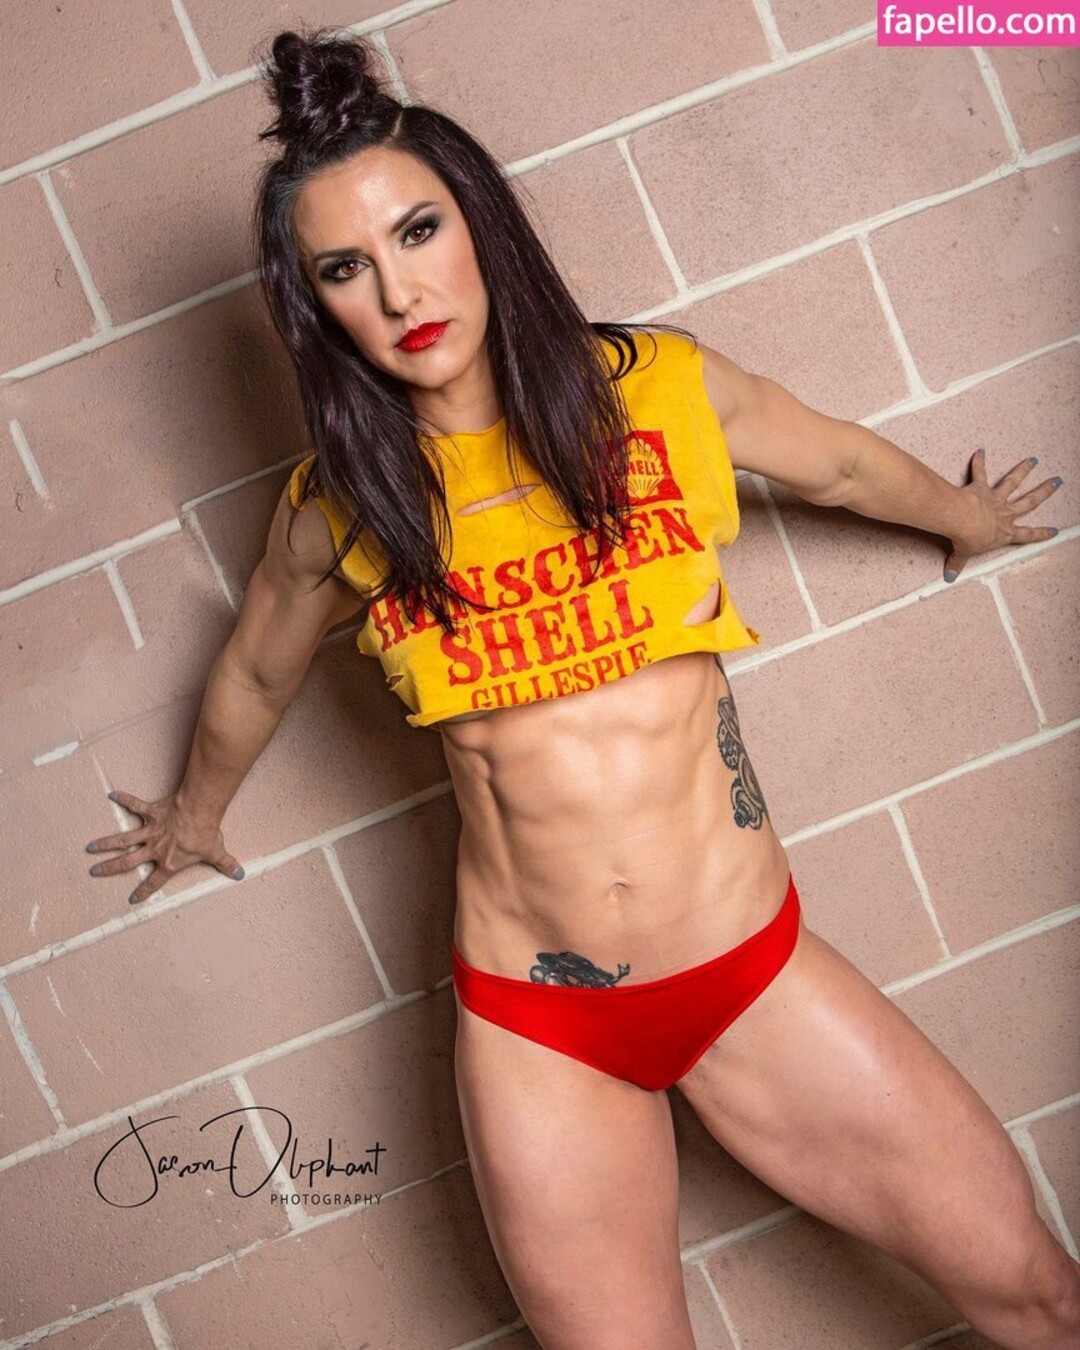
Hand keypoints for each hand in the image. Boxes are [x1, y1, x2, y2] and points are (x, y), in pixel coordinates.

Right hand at [85, 790, 243, 905]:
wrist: (198, 811)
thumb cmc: (205, 834)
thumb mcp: (216, 852)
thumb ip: (226, 864)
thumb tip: (240, 874)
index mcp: (169, 862)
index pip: (154, 882)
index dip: (144, 891)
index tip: (132, 899)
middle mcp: (155, 849)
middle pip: (128, 862)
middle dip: (111, 868)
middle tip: (94, 872)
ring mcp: (151, 831)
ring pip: (124, 839)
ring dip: (106, 843)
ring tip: (89, 847)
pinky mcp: (151, 812)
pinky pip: (136, 805)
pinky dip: (125, 799)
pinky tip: (112, 794)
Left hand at [944, 448, 1061, 581]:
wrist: (962, 521)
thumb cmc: (967, 539)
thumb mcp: (963, 554)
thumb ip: (958, 563)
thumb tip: (950, 576)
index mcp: (1005, 533)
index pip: (1028, 535)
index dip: (1041, 534)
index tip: (1054, 531)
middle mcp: (1004, 514)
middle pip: (1030, 501)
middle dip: (1044, 491)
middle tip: (1056, 481)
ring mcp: (994, 499)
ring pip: (1012, 482)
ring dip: (1022, 470)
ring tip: (1032, 460)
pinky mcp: (981, 488)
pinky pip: (980, 473)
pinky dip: (979, 462)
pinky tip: (980, 451)